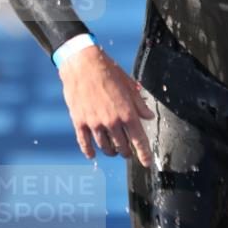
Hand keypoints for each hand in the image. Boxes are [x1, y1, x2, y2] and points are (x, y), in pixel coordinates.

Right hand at [58, 46, 154, 166]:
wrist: (83, 64)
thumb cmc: (108, 71)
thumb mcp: (129, 86)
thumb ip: (139, 104)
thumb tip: (148, 116)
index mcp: (127, 112)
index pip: (139, 139)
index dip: (144, 153)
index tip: (147, 163)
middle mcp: (112, 121)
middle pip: (122, 146)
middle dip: (127, 152)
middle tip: (129, 152)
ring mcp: (94, 123)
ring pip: (105, 147)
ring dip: (111, 152)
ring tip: (114, 152)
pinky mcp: (79, 122)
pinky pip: (85, 143)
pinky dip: (90, 151)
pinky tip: (93, 155)